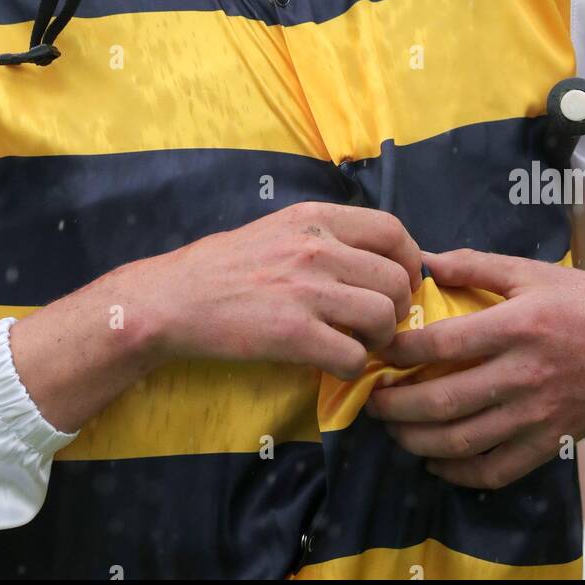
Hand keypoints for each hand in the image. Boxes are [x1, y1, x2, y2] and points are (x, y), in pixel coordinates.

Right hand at [140, 201, 421, 379]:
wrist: (175, 299)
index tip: (401, 282)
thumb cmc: (226, 266)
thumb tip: (377, 261)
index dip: (409, 261)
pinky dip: (352, 367)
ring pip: (383, 318)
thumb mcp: (279, 228)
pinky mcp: (293, 333)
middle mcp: (317, 246)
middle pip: (396, 279)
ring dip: (378, 340)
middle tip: (375, 323)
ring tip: (355, 343)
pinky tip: (332, 362)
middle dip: (397, 309)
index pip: (393, 229)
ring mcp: (306, 290)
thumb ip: (327, 238)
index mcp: (315, 217)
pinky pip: (353, 356)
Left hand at [365, 247, 584, 488]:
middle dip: (396, 405)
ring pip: (463, 441)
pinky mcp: (551, 442)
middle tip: (371, 400)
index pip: (442, 344)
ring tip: (393, 429)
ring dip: (417, 441)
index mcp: (517, 326)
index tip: (374, 350)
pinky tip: (436, 462)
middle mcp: (524, 374)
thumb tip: (425, 260)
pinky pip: (497, 469)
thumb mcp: (532, 272)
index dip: (399, 351)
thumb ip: (476, 265)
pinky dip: (460, 473)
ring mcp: (538, 414)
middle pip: (444, 401)